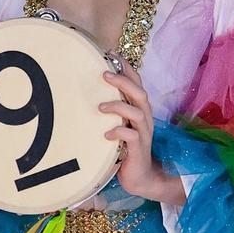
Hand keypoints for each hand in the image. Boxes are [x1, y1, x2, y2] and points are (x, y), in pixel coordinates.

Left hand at [99, 68, 181, 206]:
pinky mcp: (139, 149)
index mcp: (140, 110)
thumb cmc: (126, 149)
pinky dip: (119, 132)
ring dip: (119, 106)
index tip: (111, 54)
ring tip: (100, 107)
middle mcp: (144, 119)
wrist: (141, 177)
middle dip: (123, 81)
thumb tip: (89, 94)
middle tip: (104, 74)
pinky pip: (132, 136)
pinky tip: (106, 134)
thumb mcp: (119, 125)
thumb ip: (113, 111)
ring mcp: (143, 134)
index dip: (127, 68)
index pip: (137, 83)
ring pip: (137, 113)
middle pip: (139, 93)